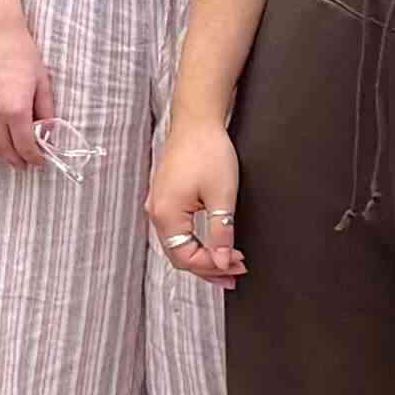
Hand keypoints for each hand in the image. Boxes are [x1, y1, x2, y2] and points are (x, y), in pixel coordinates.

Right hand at [0, 1, 54, 171]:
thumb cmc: (16, 46)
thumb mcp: (41, 80)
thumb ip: (45, 109)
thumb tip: (48, 129)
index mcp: (14, 107)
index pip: (25, 145)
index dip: (33, 157)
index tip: (38, 161)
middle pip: (3, 147)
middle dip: (15, 158)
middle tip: (23, 163)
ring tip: (7, 153)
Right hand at [141, 118, 242, 288]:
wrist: (197, 121)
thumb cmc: (207, 151)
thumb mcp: (222, 195)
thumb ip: (221, 232)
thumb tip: (223, 261)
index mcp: (166, 214)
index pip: (186, 257)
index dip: (214, 266)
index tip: (238, 265)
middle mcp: (157, 212)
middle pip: (178, 255)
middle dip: (208, 267)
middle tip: (235, 273)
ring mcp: (159, 205)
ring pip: (178, 244)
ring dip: (202, 255)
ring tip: (227, 262)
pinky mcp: (166, 198)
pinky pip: (177, 230)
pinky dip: (195, 241)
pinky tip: (211, 242)